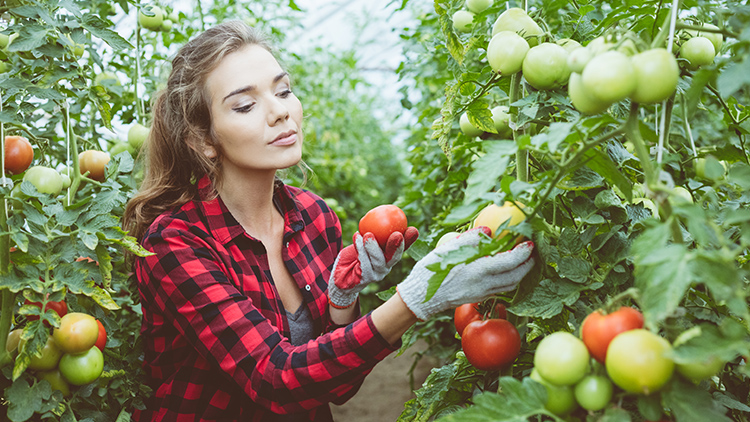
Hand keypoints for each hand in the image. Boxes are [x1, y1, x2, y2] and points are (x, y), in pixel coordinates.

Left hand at [328, 227, 418, 307]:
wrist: (340, 272)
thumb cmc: (356, 252)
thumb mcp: (366, 239)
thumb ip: (376, 230)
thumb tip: (384, 210)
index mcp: (389, 256)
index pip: (403, 248)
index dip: (410, 240)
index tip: (413, 229)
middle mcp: (386, 266)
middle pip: (394, 257)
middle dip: (397, 246)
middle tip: (397, 234)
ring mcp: (376, 274)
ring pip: (378, 261)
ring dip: (373, 247)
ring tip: (368, 234)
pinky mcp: (364, 279)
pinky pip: (363, 263)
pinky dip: (359, 248)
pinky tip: (357, 236)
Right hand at [397, 227, 534, 319]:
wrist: (421, 296)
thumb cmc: (432, 270)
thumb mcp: (448, 249)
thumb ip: (470, 239)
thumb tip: (489, 231)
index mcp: (477, 270)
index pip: (509, 262)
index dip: (523, 253)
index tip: (530, 243)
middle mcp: (483, 284)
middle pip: (516, 276)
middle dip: (528, 265)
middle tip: (532, 253)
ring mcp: (482, 293)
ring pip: (511, 285)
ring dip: (521, 273)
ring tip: (523, 261)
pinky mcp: (479, 297)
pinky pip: (502, 289)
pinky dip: (510, 280)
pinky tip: (507, 271)